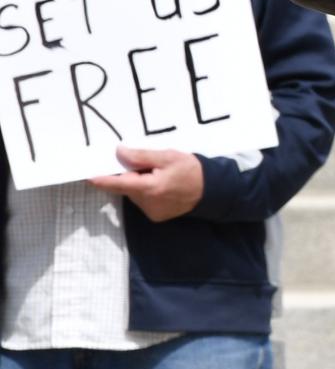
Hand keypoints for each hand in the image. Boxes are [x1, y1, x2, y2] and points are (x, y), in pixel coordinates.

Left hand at [89, 147, 205, 222]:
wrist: (212, 190)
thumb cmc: (191, 170)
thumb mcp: (168, 156)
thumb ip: (141, 156)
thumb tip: (118, 152)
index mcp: (149, 187)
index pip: (118, 183)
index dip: (102, 180)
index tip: (88, 176)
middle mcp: (147, 203)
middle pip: (126, 187)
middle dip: (129, 176)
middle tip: (146, 166)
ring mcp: (150, 212)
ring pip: (134, 194)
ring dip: (139, 184)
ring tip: (159, 176)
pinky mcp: (155, 216)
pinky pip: (143, 201)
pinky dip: (147, 193)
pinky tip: (162, 187)